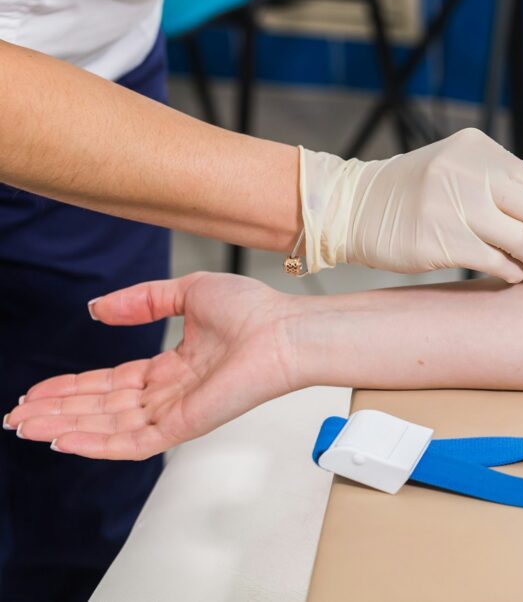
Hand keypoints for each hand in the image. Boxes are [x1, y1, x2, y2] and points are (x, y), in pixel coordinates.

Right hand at [3, 273, 300, 459]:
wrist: (283, 328)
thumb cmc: (255, 310)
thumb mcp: (187, 292)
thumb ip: (141, 301)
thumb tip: (96, 308)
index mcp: (174, 367)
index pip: (112, 384)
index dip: (73, 388)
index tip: (37, 390)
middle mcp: (172, 393)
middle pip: (102, 409)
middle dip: (58, 411)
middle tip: (17, 416)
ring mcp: (177, 412)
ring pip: (109, 427)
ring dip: (66, 426)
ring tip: (26, 426)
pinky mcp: (185, 425)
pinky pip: (134, 442)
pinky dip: (97, 443)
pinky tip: (64, 439)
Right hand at [300, 128, 522, 282]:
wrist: (356, 206)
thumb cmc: (417, 195)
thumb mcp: (461, 175)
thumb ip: (505, 193)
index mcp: (483, 151)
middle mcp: (470, 172)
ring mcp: (453, 204)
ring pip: (522, 239)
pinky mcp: (438, 238)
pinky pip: (492, 260)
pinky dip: (513, 270)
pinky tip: (522, 276)